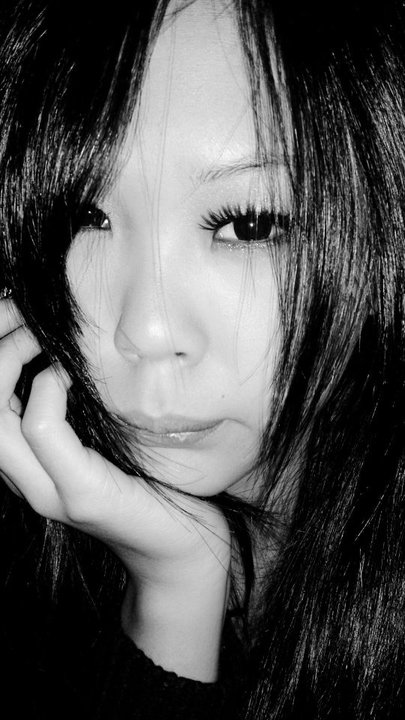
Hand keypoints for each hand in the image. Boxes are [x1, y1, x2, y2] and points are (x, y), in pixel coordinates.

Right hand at [0, 297, 230, 679]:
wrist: (181, 547)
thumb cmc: (146, 482)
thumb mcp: (103, 435)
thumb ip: (75, 407)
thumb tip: (61, 350)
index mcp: (25, 464)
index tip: (10, 312)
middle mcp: (25, 479)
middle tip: (16, 311)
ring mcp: (49, 490)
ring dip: (9, 360)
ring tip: (36, 333)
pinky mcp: (82, 493)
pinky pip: (43, 429)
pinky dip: (47, 389)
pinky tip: (67, 372)